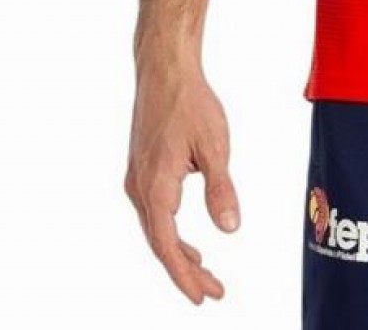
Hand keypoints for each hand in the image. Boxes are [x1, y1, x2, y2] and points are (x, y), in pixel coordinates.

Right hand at [124, 54, 239, 302]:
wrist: (165, 70)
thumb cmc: (191, 104)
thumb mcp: (215, 146)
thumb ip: (221, 189)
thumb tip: (230, 228)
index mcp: (155, 187)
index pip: (167, 245)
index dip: (185, 275)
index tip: (204, 296)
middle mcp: (139, 189)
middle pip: (160, 243)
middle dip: (186, 270)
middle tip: (213, 292)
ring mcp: (137, 180)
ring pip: (155, 228)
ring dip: (177, 252)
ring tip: (204, 271)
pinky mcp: (142, 170)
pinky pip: (154, 212)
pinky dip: (170, 231)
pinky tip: (186, 236)